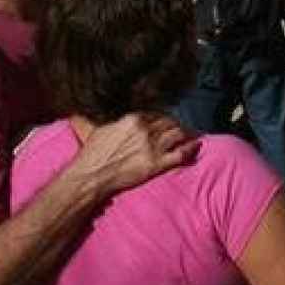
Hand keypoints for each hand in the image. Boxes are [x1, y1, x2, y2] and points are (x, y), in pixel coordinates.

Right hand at [72, 112, 197, 197]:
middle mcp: (145, 130)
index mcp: (132, 119)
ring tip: (190, 134)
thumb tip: (89, 107)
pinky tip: (195, 145)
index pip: (156, 113)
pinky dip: (190, 148)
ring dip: (185, 133)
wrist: (91, 176)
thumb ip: (103, 117)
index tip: (166, 120)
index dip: (163, 117)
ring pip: (177, 134)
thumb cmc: (91, 154)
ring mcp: (152, 147)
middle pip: (169, 123)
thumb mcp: (95, 128)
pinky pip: (180, 153)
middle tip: (180, 127)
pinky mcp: (156, 164)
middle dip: (176, 124)